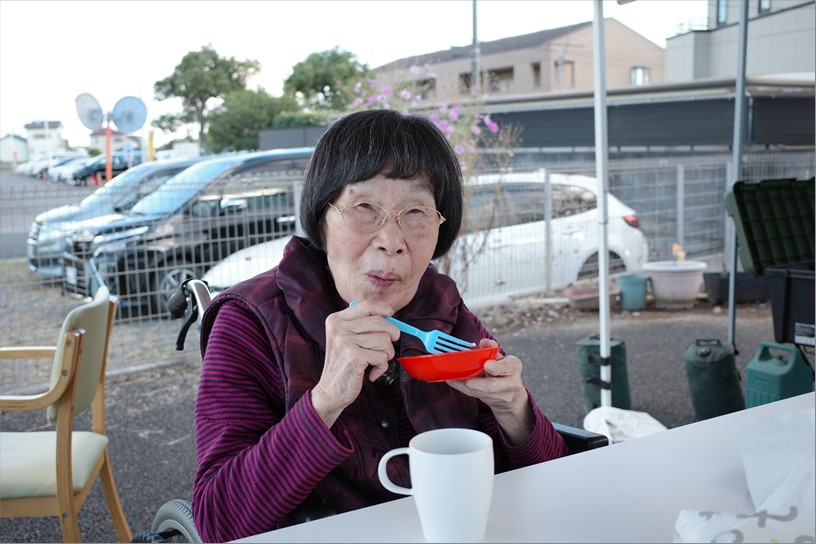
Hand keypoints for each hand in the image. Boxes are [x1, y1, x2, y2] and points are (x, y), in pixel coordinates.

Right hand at [312, 301, 399, 427]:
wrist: (330, 391)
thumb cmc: (344, 364)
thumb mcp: (346, 339)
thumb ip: (362, 325)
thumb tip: (390, 314)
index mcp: (336, 320)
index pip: (367, 305)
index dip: (383, 309)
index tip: (391, 314)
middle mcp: (338, 327)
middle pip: (380, 321)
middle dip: (391, 335)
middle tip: (387, 348)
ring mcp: (345, 341)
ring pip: (385, 340)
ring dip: (386, 354)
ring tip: (375, 362)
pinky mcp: (354, 356)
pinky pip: (382, 356)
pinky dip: (382, 367)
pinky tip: (371, 372)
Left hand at [445, 338, 533, 444]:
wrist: (513, 396)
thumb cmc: (503, 371)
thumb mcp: (501, 358)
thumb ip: (491, 349)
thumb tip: (483, 342)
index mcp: (514, 367)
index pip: (507, 366)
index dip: (497, 367)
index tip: (486, 364)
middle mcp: (511, 383)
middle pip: (493, 385)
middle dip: (478, 383)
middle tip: (467, 380)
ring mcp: (503, 396)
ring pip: (482, 393)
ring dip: (465, 386)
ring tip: (453, 378)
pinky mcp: (493, 403)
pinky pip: (475, 395)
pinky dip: (462, 388)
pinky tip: (452, 381)